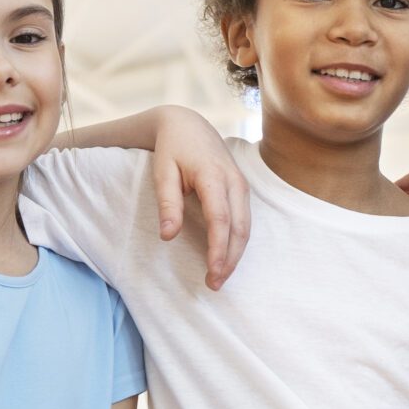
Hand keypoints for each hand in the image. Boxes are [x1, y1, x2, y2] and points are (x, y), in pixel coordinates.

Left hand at [144, 107, 249, 288]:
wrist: (188, 124)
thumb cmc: (172, 148)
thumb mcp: (163, 172)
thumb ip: (168, 203)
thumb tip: (168, 236)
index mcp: (214, 176)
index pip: (221, 219)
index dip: (218, 248)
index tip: (212, 271)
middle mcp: (234, 182)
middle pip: (239, 229)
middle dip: (229, 259)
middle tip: (214, 284)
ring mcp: (241, 186)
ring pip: (246, 228)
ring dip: (235, 255)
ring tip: (219, 277)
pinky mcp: (242, 190)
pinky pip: (245, 222)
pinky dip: (237, 243)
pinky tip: (225, 258)